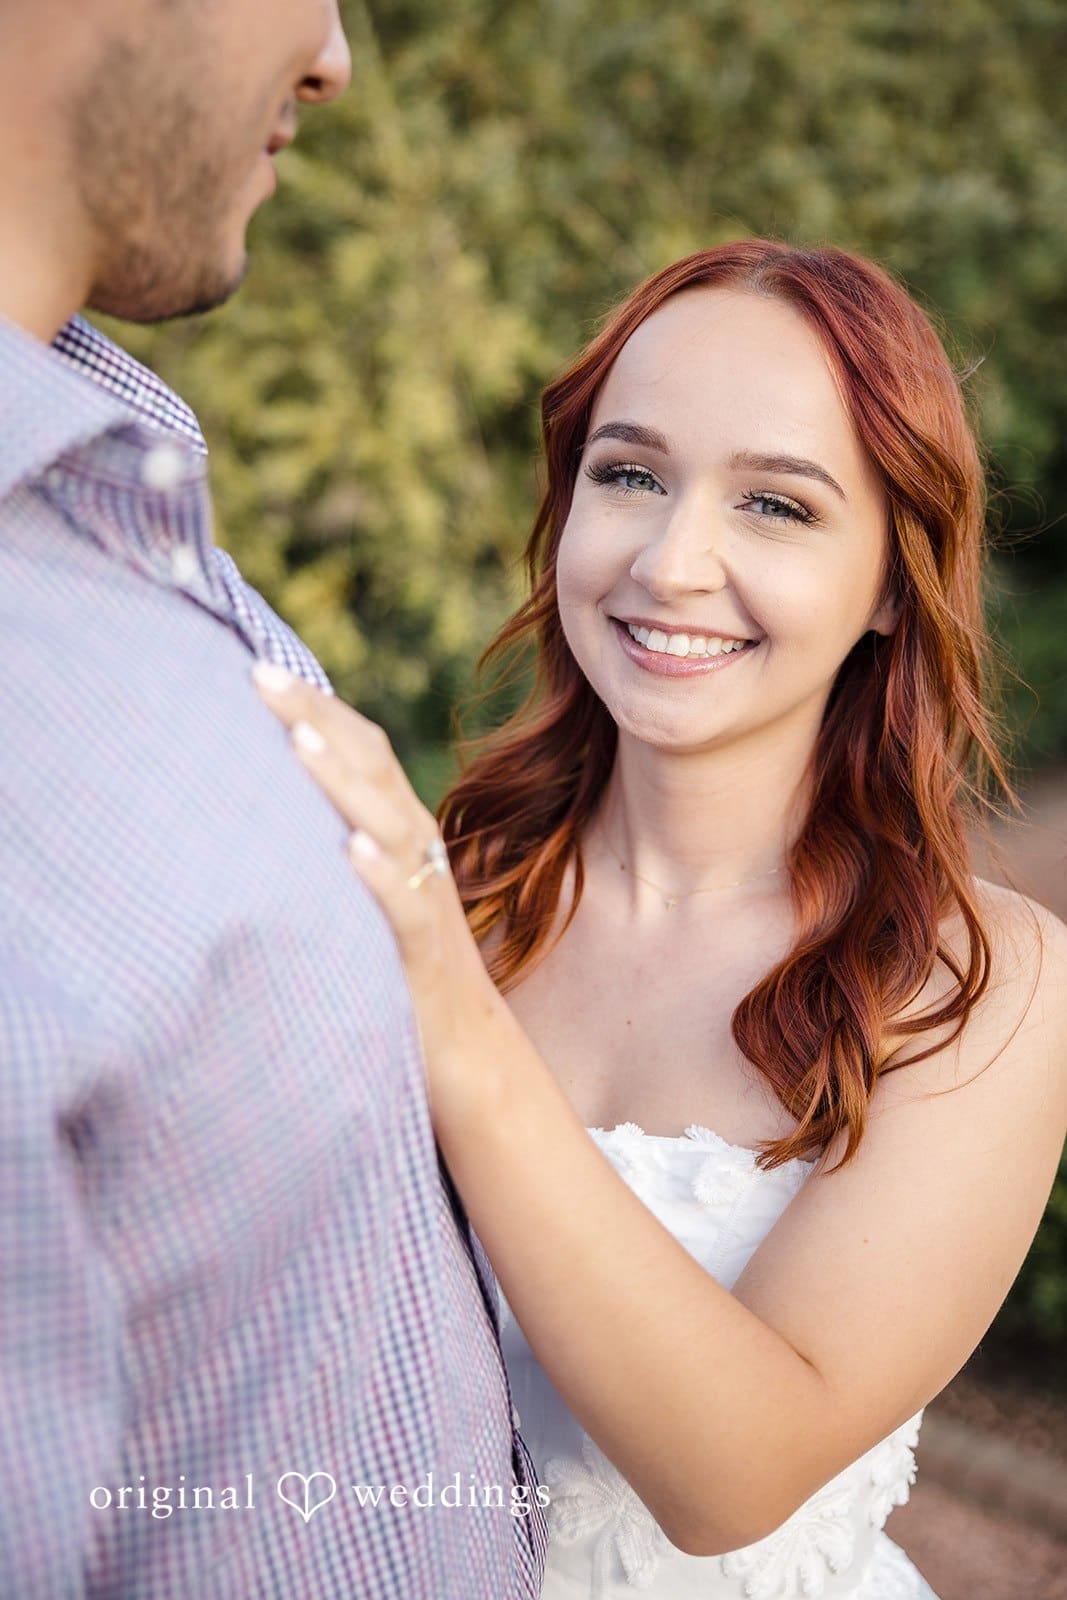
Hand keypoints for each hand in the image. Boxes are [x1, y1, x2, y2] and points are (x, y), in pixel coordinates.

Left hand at [251, 662, 500, 1097]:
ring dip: (340, 779)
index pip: (360, 748)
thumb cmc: (403, 974)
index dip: (313, 704)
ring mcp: (425, 897)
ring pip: (385, 823)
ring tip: (294, 739)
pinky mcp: (426, 953)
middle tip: (256, 673)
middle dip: (313, 716)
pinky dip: (379, 875)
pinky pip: (405, 906)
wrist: (471, 1056)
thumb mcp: (364, 894)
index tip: (255, 665)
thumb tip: (260, 807)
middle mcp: (416, 849)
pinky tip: (349, 850)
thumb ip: (333, 847)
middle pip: (369, 765)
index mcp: (399, 830)